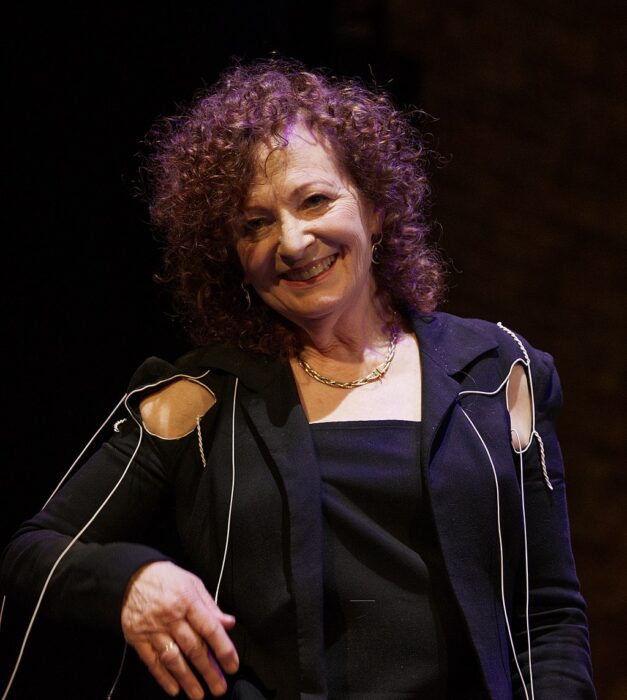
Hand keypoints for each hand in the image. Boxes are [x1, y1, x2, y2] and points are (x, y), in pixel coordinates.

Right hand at [121, 561, 238, 697]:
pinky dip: (163, 677)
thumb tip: (229, 623)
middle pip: (193, 648)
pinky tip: (174, 688)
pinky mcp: (137, 638)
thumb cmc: (167, 579)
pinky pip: (152, 661)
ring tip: (199, 694)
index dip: (223, 648)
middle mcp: (170, 616)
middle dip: (208, 671)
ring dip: (187, 679)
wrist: (132, 576)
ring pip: (173, 658)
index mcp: (187, 600)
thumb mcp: (193, 584)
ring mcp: (152, 629)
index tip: (232, 665)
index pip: (209, 628)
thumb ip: (211, 606)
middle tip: (219, 688)